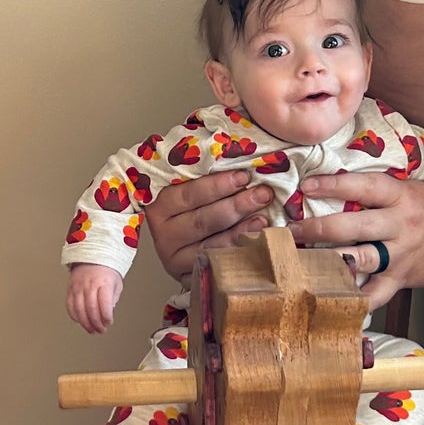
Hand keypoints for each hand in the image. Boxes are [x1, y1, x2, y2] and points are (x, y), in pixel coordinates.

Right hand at [67, 263, 123, 333]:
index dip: (107, 317)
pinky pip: (70, 306)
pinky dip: (75, 316)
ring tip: (91, 330)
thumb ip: (113, 299)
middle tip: (101, 330)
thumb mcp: (116, 284)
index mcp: (104, 283)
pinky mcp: (70, 289)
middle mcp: (90, 285)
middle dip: (96, 323)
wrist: (91, 258)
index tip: (109, 322)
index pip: (104, 304)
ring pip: (79, 310)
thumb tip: (108, 313)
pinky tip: (81, 321)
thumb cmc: (106, 271)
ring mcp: (78, 287)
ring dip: (86, 323)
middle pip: (91, 309)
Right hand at [140, 170, 273, 281]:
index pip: (189, 194)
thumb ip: (203, 169)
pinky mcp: (189, 279)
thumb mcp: (192, 183)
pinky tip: (257, 243)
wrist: (187, 242)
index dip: (218, 185)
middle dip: (236, 206)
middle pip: (202, 221)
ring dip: (241, 232)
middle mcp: (164, 235)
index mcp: (159, 206)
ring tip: (264, 219)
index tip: (244, 176)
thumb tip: (233, 145)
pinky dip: (239, 255)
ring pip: (211, 245)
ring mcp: (176, 260)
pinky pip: (217, 266)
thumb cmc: (197, 204)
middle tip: (263, 195)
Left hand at [291, 172, 423, 306]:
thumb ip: (378, 189)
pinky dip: (355, 301)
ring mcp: (400, 255)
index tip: (306, 186)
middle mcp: (400, 225)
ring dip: (327, 262)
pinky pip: (376, 294)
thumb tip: (334, 182)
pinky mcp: (401, 279)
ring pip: (360, 259)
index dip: (334, 186)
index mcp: (402, 197)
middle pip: (354, 226)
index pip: (364, 187)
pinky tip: (331, 304)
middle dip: (318, 228)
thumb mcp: (413, 188)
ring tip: (298, 263)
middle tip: (290, 229)